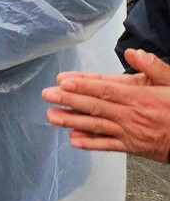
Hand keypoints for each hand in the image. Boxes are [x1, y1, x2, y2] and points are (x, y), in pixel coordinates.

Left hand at [42, 49, 169, 162]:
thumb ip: (154, 67)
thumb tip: (134, 53)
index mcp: (140, 98)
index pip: (106, 90)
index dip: (83, 86)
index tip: (64, 81)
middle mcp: (132, 115)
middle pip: (96, 106)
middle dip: (69, 100)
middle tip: (47, 95)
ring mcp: (130, 133)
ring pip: (97, 126)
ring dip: (72, 121)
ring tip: (51, 116)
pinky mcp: (132, 147)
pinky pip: (108, 146)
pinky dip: (90, 144)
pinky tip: (73, 140)